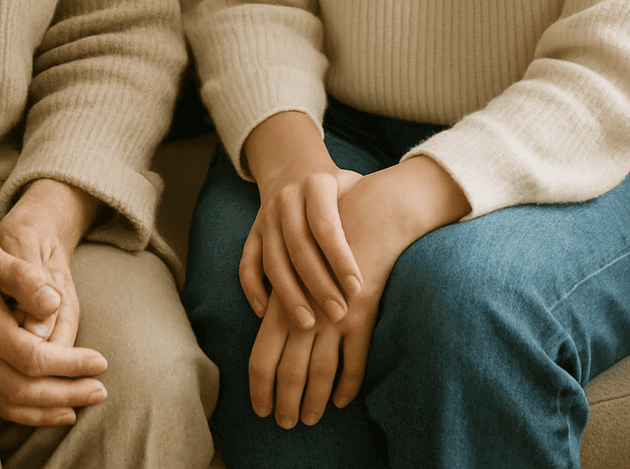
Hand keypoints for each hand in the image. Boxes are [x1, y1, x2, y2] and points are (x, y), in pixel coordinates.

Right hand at [0, 207, 106, 426]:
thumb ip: (24, 278)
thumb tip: (55, 303)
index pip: (31, 358)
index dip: (69, 365)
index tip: (100, 361)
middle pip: (24, 390)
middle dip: (67, 393)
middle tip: (101, 389)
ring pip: (11, 403)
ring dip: (51, 408)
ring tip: (85, 401)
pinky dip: (29, 412)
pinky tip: (53, 408)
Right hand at [242, 112, 363, 329]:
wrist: (296, 171)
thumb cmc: (341, 193)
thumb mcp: (356, 189)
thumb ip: (371, 210)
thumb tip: (409, 229)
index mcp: (316, 184)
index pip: (325, 223)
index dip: (340, 257)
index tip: (358, 289)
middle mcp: (287, 198)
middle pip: (298, 245)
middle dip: (317, 283)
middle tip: (337, 314)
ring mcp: (265, 215)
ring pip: (271, 259)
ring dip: (288, 294)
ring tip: (307, 324)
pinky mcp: (252, 232)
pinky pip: (247, 264)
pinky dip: (254, 289)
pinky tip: (267, 314)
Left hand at [248, 158, 470, 424]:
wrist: (369, 207)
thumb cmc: (326, 233)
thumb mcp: (293, 258)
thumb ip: (279, 289)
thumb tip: (263, 316)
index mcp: (281, 295)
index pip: (261, 353)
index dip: (260, 385)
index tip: (260, 408)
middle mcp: (304, 308)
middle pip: (289, 369)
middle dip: (285, 401)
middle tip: (285, 423)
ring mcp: (334, 312)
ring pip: (321, 371)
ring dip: (316, 399)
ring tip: (311, 417)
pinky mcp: (363, 310)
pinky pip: (355, 358)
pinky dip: (349, 383)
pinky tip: (345, 400)